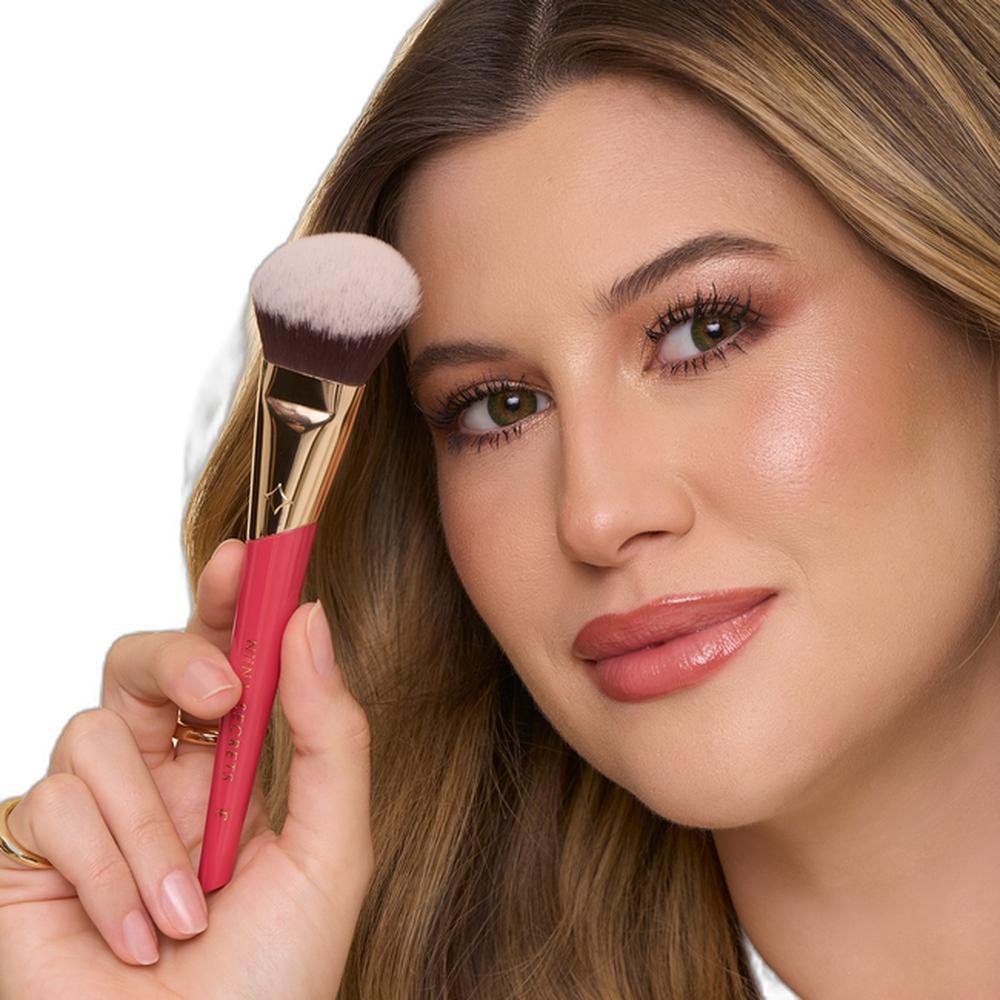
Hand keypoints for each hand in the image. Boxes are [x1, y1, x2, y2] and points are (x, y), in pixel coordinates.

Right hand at [0, 540, 373, 998]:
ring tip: (187, 909)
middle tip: (222, 696)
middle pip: (138, 662)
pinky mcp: (30, 853)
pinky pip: (54, 804)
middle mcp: (156, 776)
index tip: (248, 558)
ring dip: (152, 826)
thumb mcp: (332, 847)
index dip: (227, 601)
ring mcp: (90, 811)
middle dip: (179, 660)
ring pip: (95, 731)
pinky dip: (109, 871)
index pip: (221, 658)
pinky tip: (135, 935)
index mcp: (228, 766)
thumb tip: (311, 621)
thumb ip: (329, 734)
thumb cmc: (275, 974)